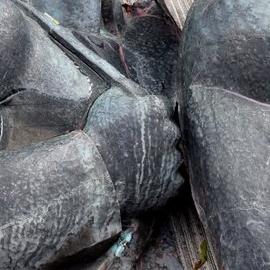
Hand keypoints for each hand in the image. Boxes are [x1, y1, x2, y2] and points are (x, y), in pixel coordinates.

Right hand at [84, 87, 183, 216]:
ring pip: (171, 155)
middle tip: (136, 144)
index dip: (149, 116)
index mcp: (157, 108)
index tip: (138, 124)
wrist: (95, 173)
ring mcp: (173, 158)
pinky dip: (161, 179)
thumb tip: (134, 87)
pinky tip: (143, 179)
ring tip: (136, 164)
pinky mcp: (173, 183)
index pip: (161, 107)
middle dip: (157, 136)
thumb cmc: (98, 135)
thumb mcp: (108, 100)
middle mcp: (171, 131)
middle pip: (169, 130)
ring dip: (159, 158)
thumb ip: (128, 89)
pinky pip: (172, 179)